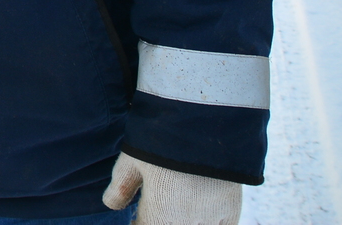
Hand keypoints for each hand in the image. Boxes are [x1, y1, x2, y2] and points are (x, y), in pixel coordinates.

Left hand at [103, 151, 241, 224]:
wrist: (202, 126)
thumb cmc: (158, 141)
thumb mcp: (131, 161)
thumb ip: (120, 187)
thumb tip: (110, 205)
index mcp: (157, 217)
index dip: (139, 222)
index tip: (137, 217)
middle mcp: (184, 224)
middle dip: (161, 219)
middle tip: (157, 208)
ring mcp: (210, 220)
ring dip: (182, 220)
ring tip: (175, 206)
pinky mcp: (231, 211)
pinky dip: (209, 223)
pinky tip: (200, 214)